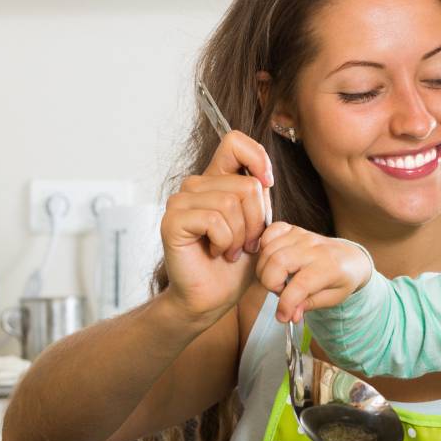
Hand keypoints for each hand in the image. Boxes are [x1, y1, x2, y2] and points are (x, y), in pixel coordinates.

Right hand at [160, 131, 273, 322]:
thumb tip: (263, 178)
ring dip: (241, 236)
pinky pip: (214, 220)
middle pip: (247, 185)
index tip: (267, 184)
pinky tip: (216, 253)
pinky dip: (225, 242)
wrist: (212, 298)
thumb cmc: (235, 266)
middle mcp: (196, 185)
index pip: (235, 142)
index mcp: (216, 180)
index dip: (258, 158)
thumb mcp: (258, 226)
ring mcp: (181, 201)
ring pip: (232, 203)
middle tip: (246, 244)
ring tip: (230, 251)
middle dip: (257, 221)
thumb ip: (259, 198)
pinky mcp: (173, 221)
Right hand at [254, 223, 372, 322]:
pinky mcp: (293, 229)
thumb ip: (310, 305)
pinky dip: (264, 246)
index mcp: (329, 267)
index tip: (282, 317)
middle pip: (278, 262)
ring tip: (278, 279)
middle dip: (270, 283)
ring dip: (265, 269)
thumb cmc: (342, 279)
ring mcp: (303, 236)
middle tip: (281, 291)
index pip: (300, 285)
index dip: (286, 304)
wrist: (351, 257)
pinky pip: (270, 232)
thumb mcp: (333, 298)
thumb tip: (291, 315)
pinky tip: (272, 259)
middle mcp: (314, 248)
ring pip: (269, 249)